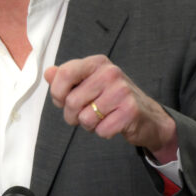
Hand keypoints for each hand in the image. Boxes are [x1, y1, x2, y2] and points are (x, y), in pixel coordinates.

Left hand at [45, 55, 177, 161]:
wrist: (148, 116)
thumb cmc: (112, 99)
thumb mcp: (90, 83)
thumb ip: (67, 78)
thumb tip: (48, 73)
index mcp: (97, 63)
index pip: (65, 73)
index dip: (57, 93)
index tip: (62, 100)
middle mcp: (110, 73)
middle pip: (72, 102)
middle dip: (72, 116)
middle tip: (85, 114)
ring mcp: (122, 91)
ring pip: (85, 119)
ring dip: (89, 125)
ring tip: (101, 118)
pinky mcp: (130, 111)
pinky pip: (101, 130)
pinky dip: (103, 132)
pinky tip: (113, 123)